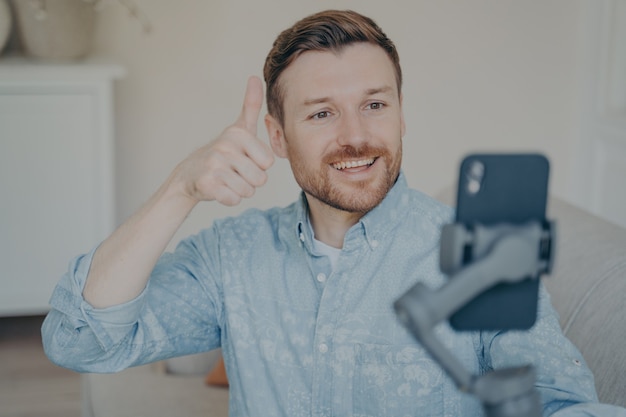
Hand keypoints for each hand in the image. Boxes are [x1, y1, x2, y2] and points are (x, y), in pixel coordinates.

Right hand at [173, 76, 274, 205]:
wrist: (190, 173)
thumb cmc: (223, 152)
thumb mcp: (239, 128)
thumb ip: (250, 105)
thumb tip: (255, 78)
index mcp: (238, 134)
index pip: (268, 162)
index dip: (259, 165)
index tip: (244, 159)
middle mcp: (225, 147)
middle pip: (260, 178)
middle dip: (250, 180)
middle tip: (235, 172)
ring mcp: (214, 165)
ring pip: (247, 190)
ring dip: (240, 190)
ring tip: (227, 179)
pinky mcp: (207, 184)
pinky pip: (233, 199)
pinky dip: (229, 198)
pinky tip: (220, 189)